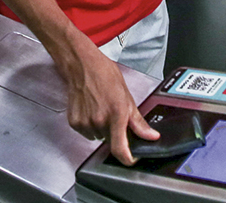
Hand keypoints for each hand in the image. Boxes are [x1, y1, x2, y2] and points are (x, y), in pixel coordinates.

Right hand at [65, 44, 157, 165]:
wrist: (82, 66)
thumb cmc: (105, 75)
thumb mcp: (127, 96)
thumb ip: (138, 121)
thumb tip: (151, 136)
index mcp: (116, 114)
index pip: (120, 149)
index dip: (127, 159)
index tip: (131, 159)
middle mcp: (99, 121)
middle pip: (111, 141)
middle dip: (115, 133)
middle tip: (114, 115)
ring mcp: (85, 123)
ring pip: (98, 137)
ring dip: (102, 129)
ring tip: (101, 109)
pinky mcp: (74, 123)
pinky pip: (86, 132)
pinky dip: (90, 125)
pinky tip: (91, 109)